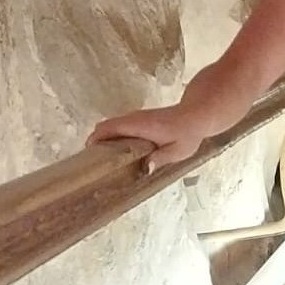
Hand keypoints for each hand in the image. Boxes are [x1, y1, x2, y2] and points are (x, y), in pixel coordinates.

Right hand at [87, 103, 210, 173]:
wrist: (197, 114)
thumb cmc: (188, 133)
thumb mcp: (177, 151)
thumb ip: (160, 159)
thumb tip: (143, 170)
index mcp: (139, 125)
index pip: (108, 128)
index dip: (95, 140)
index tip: (88, 157)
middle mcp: (134, 118)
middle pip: (104, 126)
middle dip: (96, 143)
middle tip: (95, 165)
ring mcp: (136, 117)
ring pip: (111, 126)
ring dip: (104, 141)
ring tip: (104, 163)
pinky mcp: (139, 119)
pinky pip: (119, 127)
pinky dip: (113, 137)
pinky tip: (119, 155)